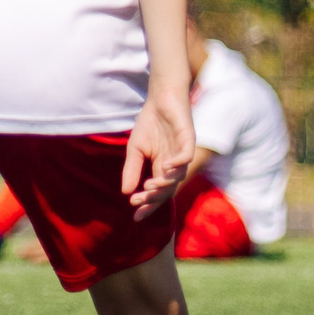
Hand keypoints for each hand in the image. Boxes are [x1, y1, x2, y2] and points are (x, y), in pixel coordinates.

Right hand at [121, 77, 196, 221]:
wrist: (161, 97)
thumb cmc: (150, 123)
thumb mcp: (135, 149)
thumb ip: (132, 169)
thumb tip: (125, 192)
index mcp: (162, 169)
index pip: (157, 192)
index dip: (148, 205)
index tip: (135, 217)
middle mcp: (174, 165)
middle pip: (168, 189)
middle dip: (154, 198)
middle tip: (139, 201)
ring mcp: (182, 152)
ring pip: (178, 176)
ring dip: (164, 183)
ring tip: (149, 186)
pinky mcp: (188, 138)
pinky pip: (187, 155)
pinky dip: (178, 163)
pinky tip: (166, 168)